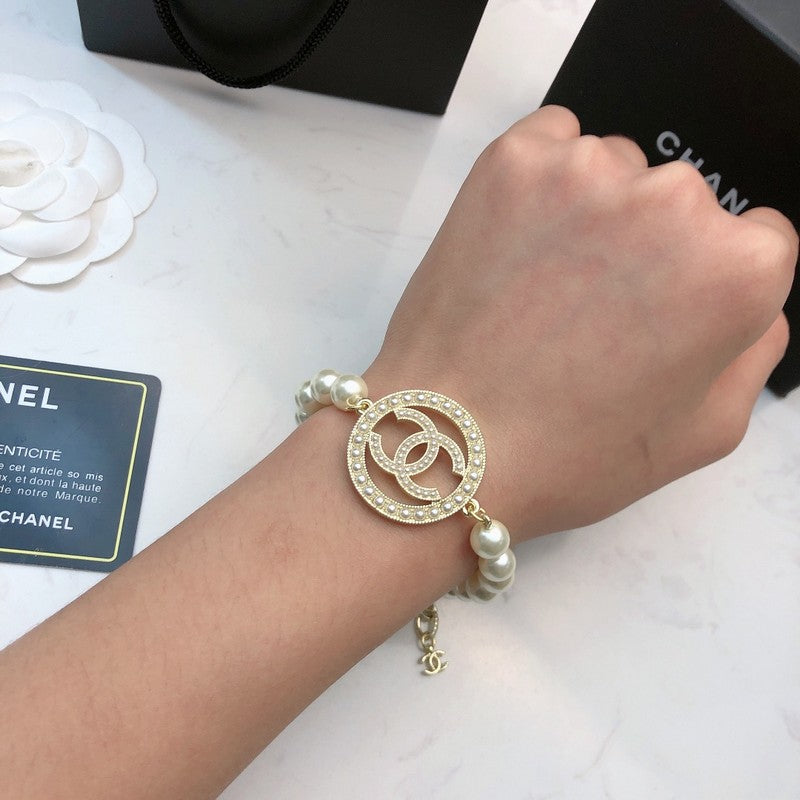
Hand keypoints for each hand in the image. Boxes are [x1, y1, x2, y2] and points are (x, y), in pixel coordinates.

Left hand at [365, 106, 796, 537]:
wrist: (450, 439)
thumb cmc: (568, 452)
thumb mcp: (703, 432)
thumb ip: (753, 348)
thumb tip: (751, 300)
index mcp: (736, 270)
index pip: (756, 237)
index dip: (704, 280)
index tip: (661, 308)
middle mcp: (674, 203)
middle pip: (682, 202)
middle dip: (648, 248)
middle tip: (591, 312)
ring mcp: (589, 172)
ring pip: (615, 171)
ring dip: (592, 213)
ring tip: (544, 288)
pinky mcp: (515, 160)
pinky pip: (553, 142)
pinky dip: (543, 180)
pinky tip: (519, 247)